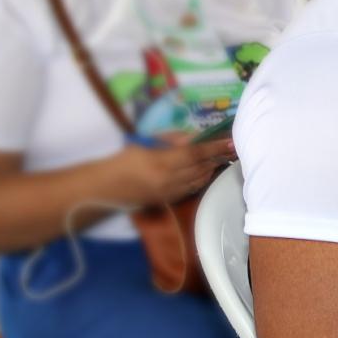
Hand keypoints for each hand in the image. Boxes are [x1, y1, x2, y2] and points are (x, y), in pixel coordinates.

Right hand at [108, 137, 234, 206]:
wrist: (104, 187)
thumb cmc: (122, 160)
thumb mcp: (144, 142)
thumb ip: (170, 140)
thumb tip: (193, 138)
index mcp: (162, 162)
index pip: (196, 153)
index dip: (215, 147)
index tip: (230, 142)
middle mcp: (169, 179)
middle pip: (201, 167)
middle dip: (218, 157)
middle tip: (232, 148)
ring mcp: (170, 192)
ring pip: (199, 179)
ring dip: (212, 168)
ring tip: (224, 158)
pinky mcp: (168, 200)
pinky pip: (191, 188)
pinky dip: (202, 178)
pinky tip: (207, 171)